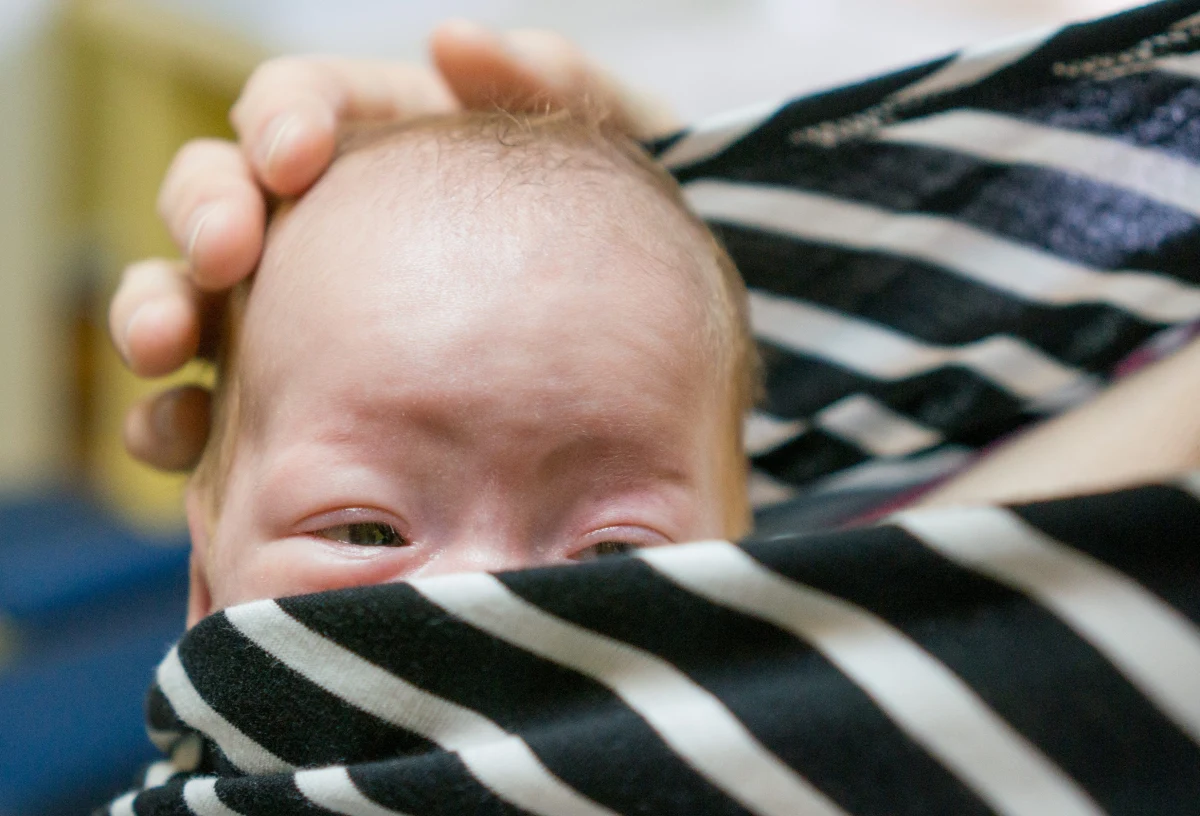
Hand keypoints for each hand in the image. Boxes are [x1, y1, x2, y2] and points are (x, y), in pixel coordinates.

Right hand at [111, 20, 676, 470]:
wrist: (651, 385)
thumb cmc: (634, 261)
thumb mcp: (631, 165)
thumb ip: (563, 89)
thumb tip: (454, 40)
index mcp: (391, 154)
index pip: (305, 108)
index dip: (283, 117)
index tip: (296, 157)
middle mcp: (326, 231)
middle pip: (221, 191)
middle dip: (201, 210)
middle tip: (220, 253)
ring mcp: (297, 321)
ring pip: (188, 297)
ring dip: (156, 310)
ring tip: (166, 344)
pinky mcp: (289, 411)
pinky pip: (208, 411)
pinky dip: (177, 420)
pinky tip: (187, 443)